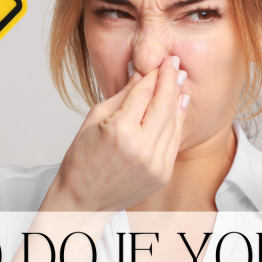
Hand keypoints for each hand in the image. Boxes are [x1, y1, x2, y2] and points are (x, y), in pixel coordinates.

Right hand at [45, 55, 189, 211]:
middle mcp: (141, 147)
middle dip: (170, 80)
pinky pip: (174, 142)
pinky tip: (179, 106)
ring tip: (180, 81)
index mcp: (119, 130)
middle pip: (163, 104)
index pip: (144, 92)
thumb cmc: (81, 160)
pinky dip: (177, 122)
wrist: (83, 201)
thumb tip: (140, 73)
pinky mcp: (162, 175)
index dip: (154, 74)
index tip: (161, 61)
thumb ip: (122, 96)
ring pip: (173, 122)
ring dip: (177, 99)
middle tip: (174, 63)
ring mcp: (154, 164)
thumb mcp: (95, 119)